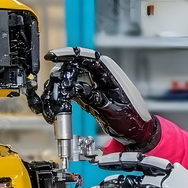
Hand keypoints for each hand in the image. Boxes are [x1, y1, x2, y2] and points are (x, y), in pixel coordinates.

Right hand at [43, 47, 160, 151]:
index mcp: (110, 73)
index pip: (88, 57)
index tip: (54, 56)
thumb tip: (74, 88)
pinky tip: (57, 98)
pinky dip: (65, 93)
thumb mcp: (110, 108)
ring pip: (73, 77)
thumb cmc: (131, 119)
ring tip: (53, 90)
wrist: (136, 132)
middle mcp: (102, 76)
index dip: (70, 54)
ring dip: (62, 83)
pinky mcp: (89, 95)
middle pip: (77, 65)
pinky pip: (74, 89)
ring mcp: (95, 85)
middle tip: (51, 79)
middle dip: (62, 70)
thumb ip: (92, 97)